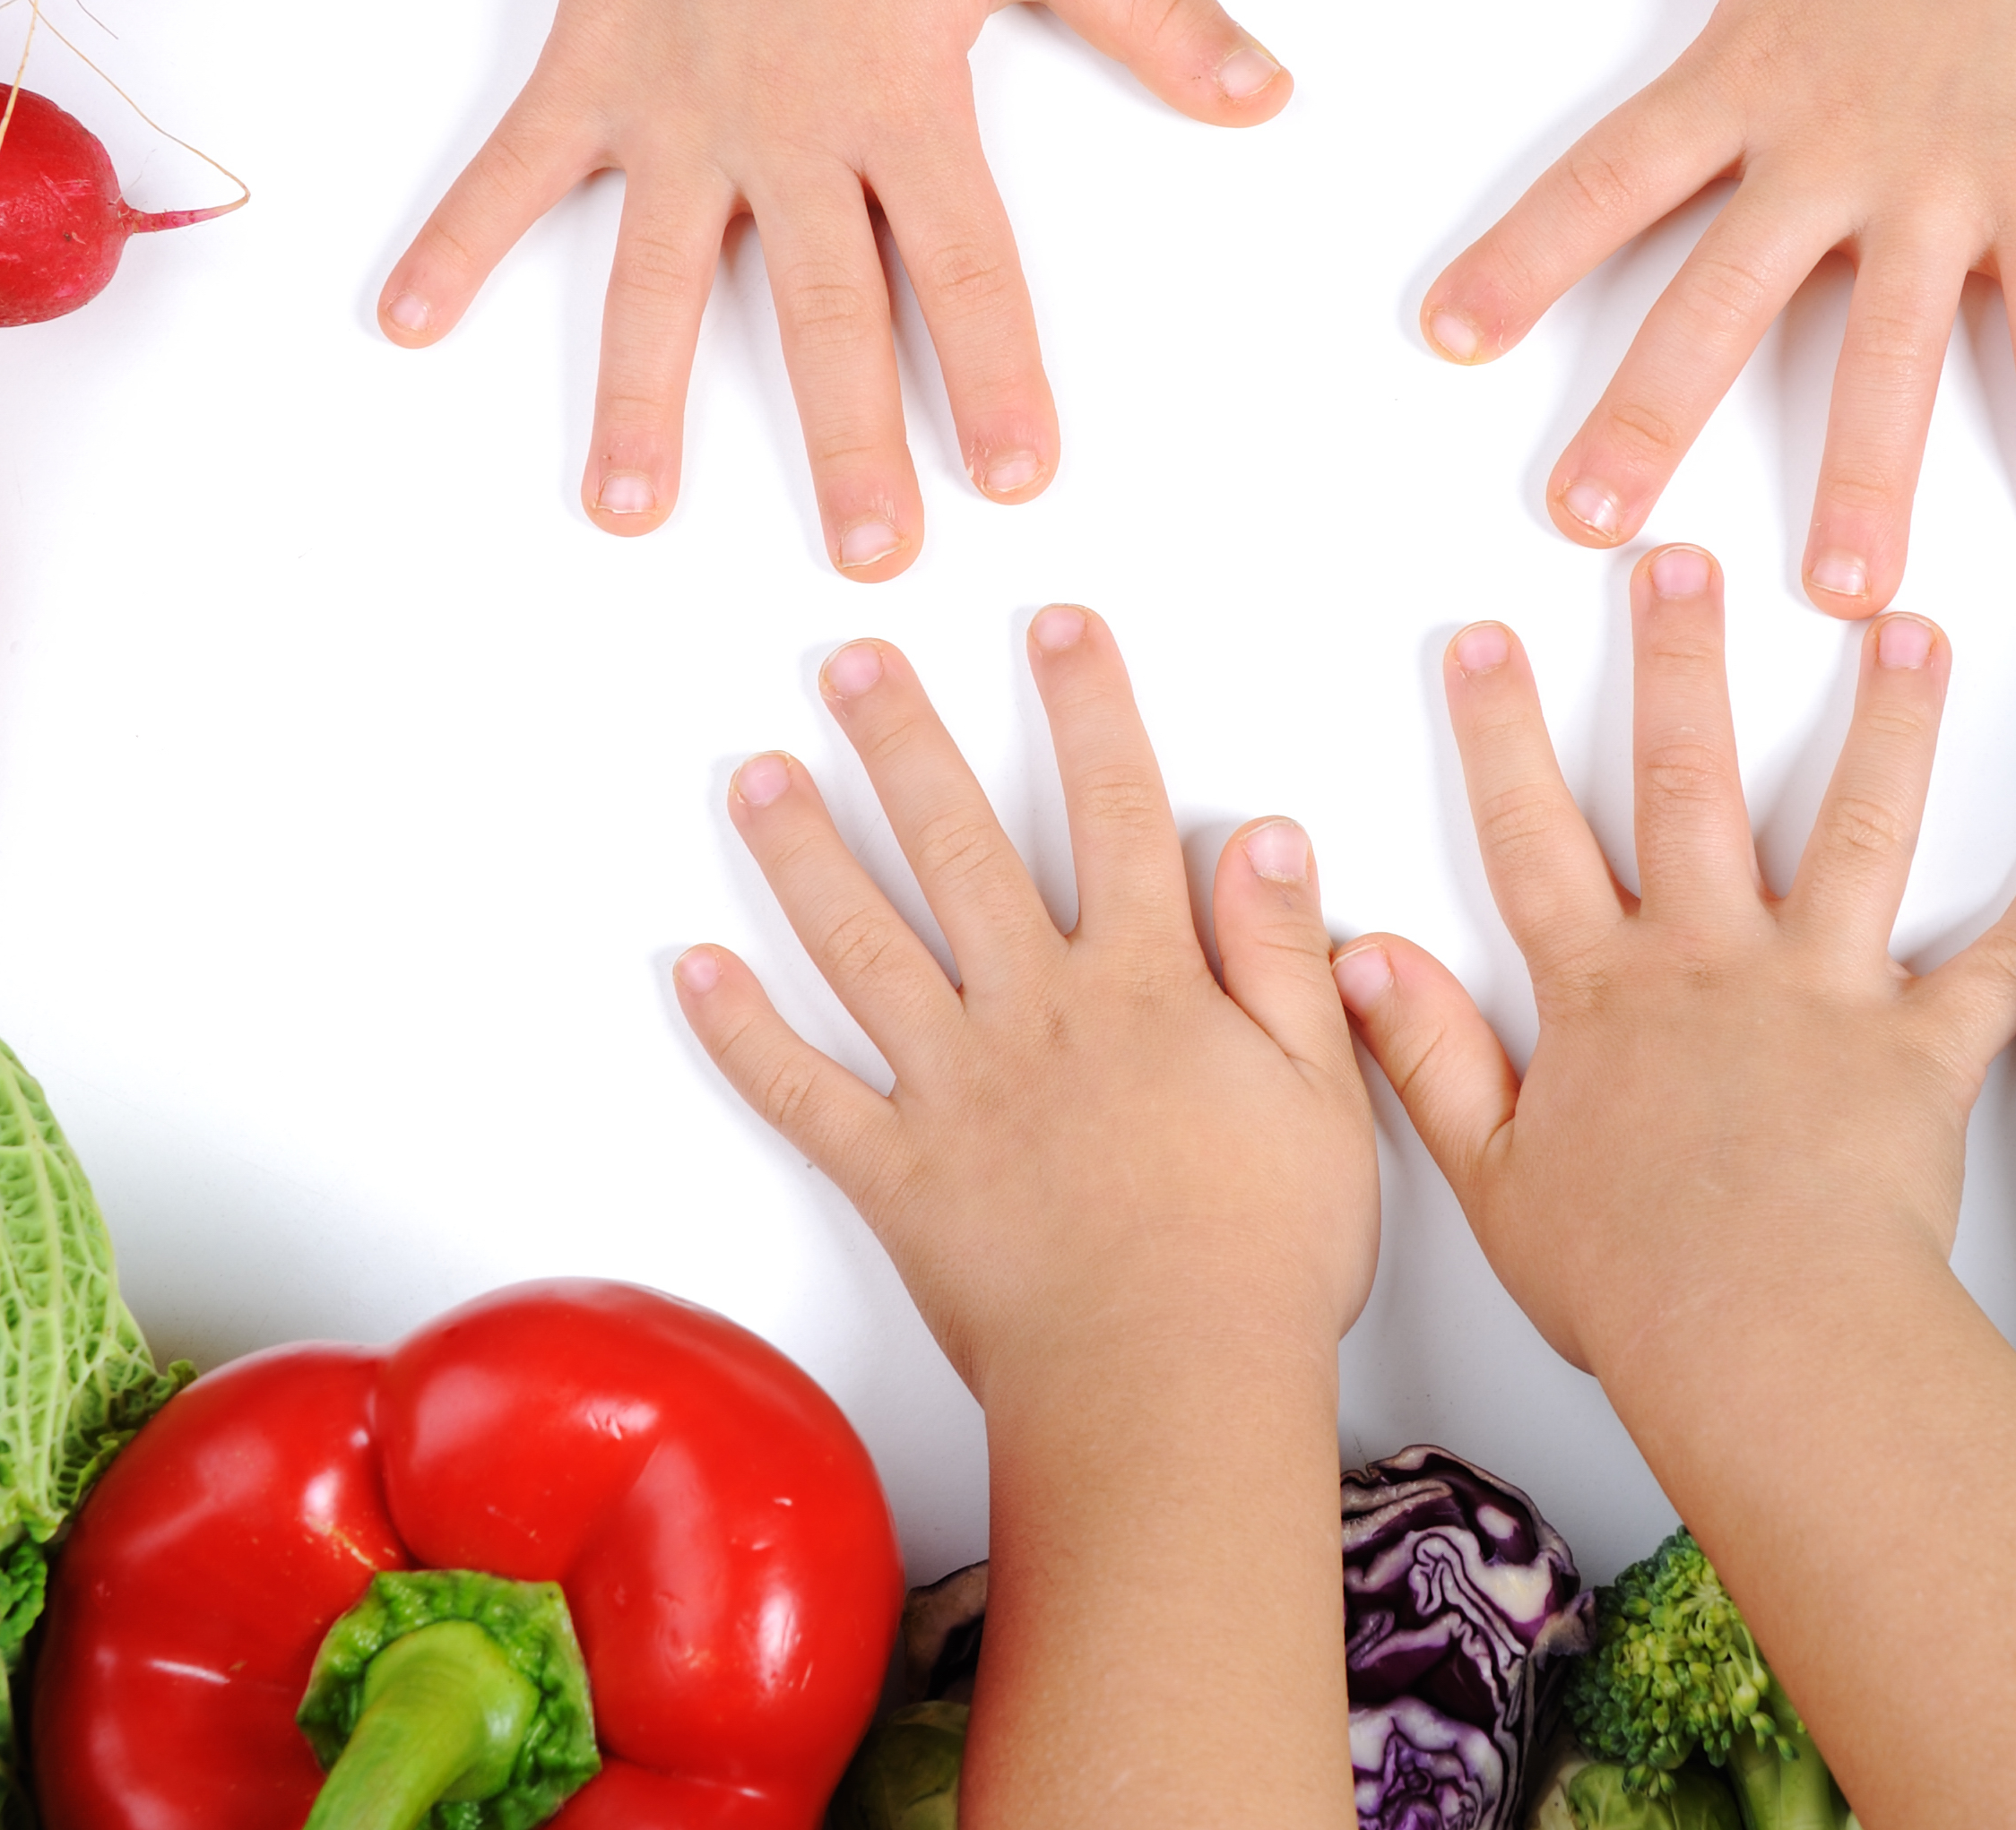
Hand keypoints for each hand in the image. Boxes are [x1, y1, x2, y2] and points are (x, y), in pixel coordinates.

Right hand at [380, 0, 1289, 579]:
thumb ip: (1153, 12)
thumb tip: (1267, 93)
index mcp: (898, 93)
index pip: (962, 265)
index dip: (995, 375)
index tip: (1016, 478)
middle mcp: (781, 121)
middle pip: (821, 310)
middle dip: (847, 441)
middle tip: (867, 560)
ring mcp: (673, 104)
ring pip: (654, 277)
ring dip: (639, 399)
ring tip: (630, 510)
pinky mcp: (590, 65)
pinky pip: (514, 169)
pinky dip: (457, 241)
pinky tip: (408, 324)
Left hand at [677, 604, 1376, 1397]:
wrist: (1170, 1389)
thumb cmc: (1261, 1259)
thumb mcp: (1320, 1092)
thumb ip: (1282, 957)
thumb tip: (1264, 836)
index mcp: (1143, 987)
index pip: (1117, 811)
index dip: (1090, 708)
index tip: (1056, 625)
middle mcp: (1035, 1015)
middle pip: (959, 847)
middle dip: (902, 740)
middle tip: (850, 658)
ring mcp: (954, 1091)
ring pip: (861, 945)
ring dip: (801, 853)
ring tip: (754, 775)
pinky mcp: (896, 1175)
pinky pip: (801, 1095)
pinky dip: (741, 1034)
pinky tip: (696, 970)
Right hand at [1336, 544, 2015, 1384]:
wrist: (1765, 1333)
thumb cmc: (1634, 1282)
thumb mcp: (1492, 1175)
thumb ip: (1429, 1056)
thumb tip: (1363, 959)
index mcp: (1603, 996)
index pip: (1532, 837)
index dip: (1501, 736)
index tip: (1486, 645)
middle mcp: (1712, 964)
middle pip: (1687, 782)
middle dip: (1680, 660)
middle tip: (1680, 562)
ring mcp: (1824, 994)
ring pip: (1855, 828)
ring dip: (1887, 721)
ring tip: (1905, 629)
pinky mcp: (1923, 1051)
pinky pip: (2002, 968)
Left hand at [1425, 0, 2015, 615]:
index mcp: (1745, 74)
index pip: (1606, 184)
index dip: (1524, 260)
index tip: (1449, 338)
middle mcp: (1831, 148)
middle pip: (1717, 305)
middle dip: (1648, 419)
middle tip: (1591, 525)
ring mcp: (1945, 177)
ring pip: (1889, 352)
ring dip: (1865, 477)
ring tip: (1841, 591)